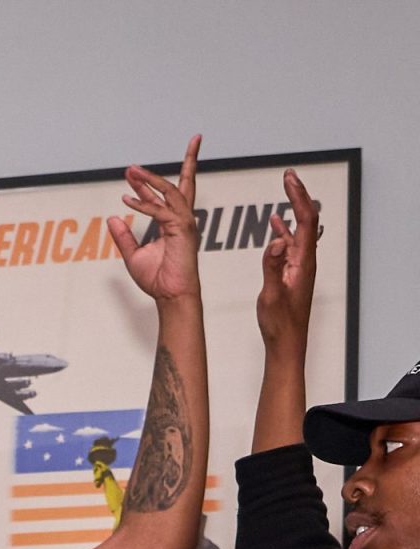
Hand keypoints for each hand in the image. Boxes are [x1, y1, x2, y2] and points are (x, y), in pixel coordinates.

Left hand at [110, 136, 201, 302]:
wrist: (170, 294)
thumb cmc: (157, 278)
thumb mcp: (133, 255)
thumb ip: (124, 236)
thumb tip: (112, 218)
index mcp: (173, 222)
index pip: (163, 195)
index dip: (147, 185)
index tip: (131, 175)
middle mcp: (182, 218)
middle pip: (186, 182)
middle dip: (189, 159)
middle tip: (176, 146)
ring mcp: (184, 221)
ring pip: (170, 191)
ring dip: (150, 179)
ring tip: (132, 171)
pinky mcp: (182, 228)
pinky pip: (162, 210)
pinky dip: (145, 204)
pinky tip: (127, 200)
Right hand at [256, 168, 319, 346]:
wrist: (287, 342)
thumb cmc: (281, 324)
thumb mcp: (271, 295)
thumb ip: (272, 267)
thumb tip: (276, 241)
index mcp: (303, 261)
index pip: (305, 219)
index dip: (298, 196)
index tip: (289, 179)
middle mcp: (305, 259)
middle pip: (306, 218)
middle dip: (297, 195)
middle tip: (288, 177)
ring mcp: (299, 265)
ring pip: (299, 229)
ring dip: (292, 208)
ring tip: (285, 191)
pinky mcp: (292, 272)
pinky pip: (290, 244)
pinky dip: (283, 229)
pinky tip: (275, 224)